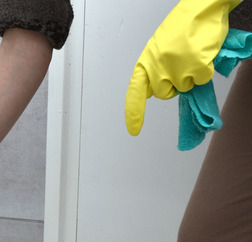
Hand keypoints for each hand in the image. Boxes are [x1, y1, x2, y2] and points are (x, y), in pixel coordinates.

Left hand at [125, 0, 239, 135]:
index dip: (134, 113)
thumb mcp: (159, 49)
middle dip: (174, 85)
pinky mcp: (196, 67)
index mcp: (146, 61)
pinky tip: (203, 54)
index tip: (134, 130)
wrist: (202, 9)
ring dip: (191, 76)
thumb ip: (154, 69)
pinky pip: (202, 79)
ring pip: (185, 87)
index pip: (135, 92)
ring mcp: (176, 68)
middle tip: (181, 65)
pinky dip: (205, 70)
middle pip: (165, 93)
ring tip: (192, 54)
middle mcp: (157, 67)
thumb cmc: (182, 27)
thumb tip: (152, 91)